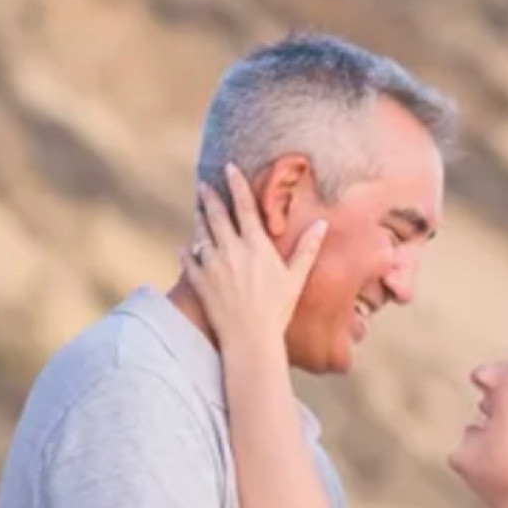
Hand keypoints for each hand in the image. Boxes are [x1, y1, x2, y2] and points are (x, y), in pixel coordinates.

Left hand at [180, 164, 326, 348]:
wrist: (251, 340)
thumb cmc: (277, 311)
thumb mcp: (296, 279)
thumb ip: (307, 249)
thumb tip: (322, 223)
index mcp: (255, 245)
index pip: (244, 206)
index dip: (236, 184)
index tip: (229, 167)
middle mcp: (231, 250)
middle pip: (217, 215)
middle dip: (210, 197)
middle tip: (204, 185)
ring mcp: (213, 265)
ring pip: (201, 234)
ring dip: (199, 220)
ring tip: (198, 210)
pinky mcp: (200, 283)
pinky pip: (189, 262)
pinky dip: (187, 254)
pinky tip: (185, 249)